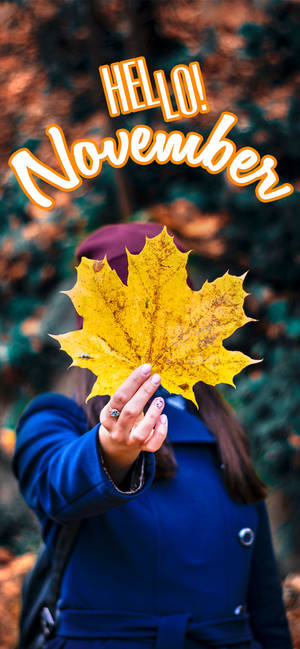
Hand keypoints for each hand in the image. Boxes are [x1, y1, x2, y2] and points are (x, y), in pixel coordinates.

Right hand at [99, 364, 167, 485]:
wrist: (118, 443)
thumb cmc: (121, 416)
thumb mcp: (119, 405)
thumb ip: (129, 393)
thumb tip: (146, 371)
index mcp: (107, 416)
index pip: (120, 396)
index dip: (134, 381)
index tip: (146, 368)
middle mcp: (117, 430)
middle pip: (130, 411)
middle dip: (144, 393)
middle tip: (156, 378)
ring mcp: (129, 441)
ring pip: (142, 431)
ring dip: (153, 414)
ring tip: (160, 399)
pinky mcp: (142, 448)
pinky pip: (153, 444)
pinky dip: (161, 431)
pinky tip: (164, 418)